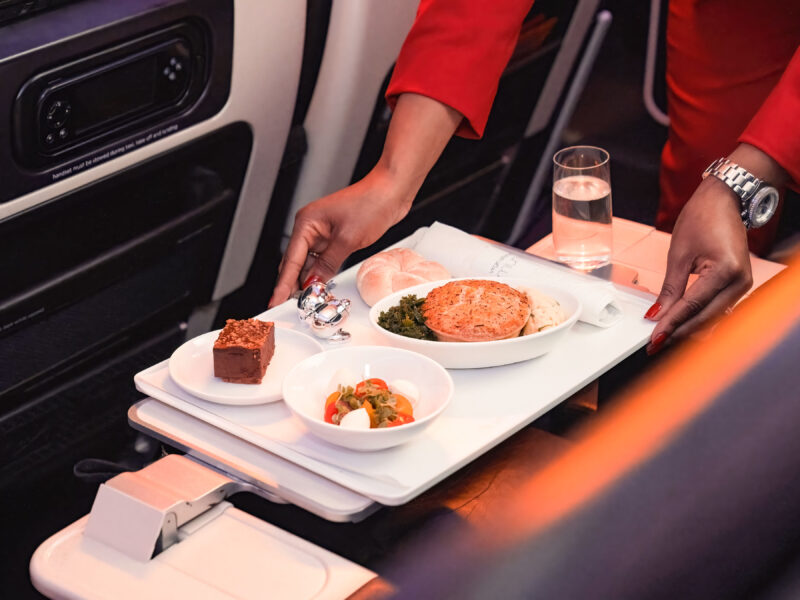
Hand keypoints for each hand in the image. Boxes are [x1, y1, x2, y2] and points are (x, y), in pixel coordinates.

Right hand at [268, 168, 410, 306]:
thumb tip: (313, 283)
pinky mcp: (335, 237)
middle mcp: (311, 227)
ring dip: (309, 280)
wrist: (391, 191)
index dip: (283, 284)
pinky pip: (322, 259)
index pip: (290, 260)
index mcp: (307, 222)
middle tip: (291, 306)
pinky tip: (321, 285)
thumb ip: (327, 264)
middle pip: (296, 262)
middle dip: (293, 284)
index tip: (276, 300)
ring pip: (309, 262)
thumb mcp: (348, 240)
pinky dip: (321, 273)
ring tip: (307, 300)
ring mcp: (323, 232)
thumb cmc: (371, 202)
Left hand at [644, 175, 752, 353]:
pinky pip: (718, 309)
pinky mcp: (739, 286)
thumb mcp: (679, 254)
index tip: (654, 339)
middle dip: (679, 332)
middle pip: (706, 318)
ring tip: (664, 337)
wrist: (724, 201)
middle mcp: (740, 282)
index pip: (693, 306)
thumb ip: (670, 288)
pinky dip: (699, 318)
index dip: (671, 324)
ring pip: (713, 318)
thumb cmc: (702, 219)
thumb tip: (656, 314)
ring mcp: (743, 285)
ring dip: (689, 328)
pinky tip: (681, 325)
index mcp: (725, 271)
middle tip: (654, 345)